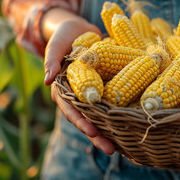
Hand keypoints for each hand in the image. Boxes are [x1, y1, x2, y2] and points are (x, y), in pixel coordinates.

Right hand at [43, 17, 113, 154]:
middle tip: (110, 150)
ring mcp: (94, 95)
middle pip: (87, 120)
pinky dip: (121, 116)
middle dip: (98, 136)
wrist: (82, 30)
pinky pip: (113, 105)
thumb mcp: (58, 43)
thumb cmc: (66, 35)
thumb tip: (46, 80)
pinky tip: (133, 127)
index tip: (91, 132)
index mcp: (64, 89)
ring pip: (102, 117)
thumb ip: (51, 58)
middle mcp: (79, 96)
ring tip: (123, 147)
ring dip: (111, 132)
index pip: (70, 109)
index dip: (80, 121)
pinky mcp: (107, 89)